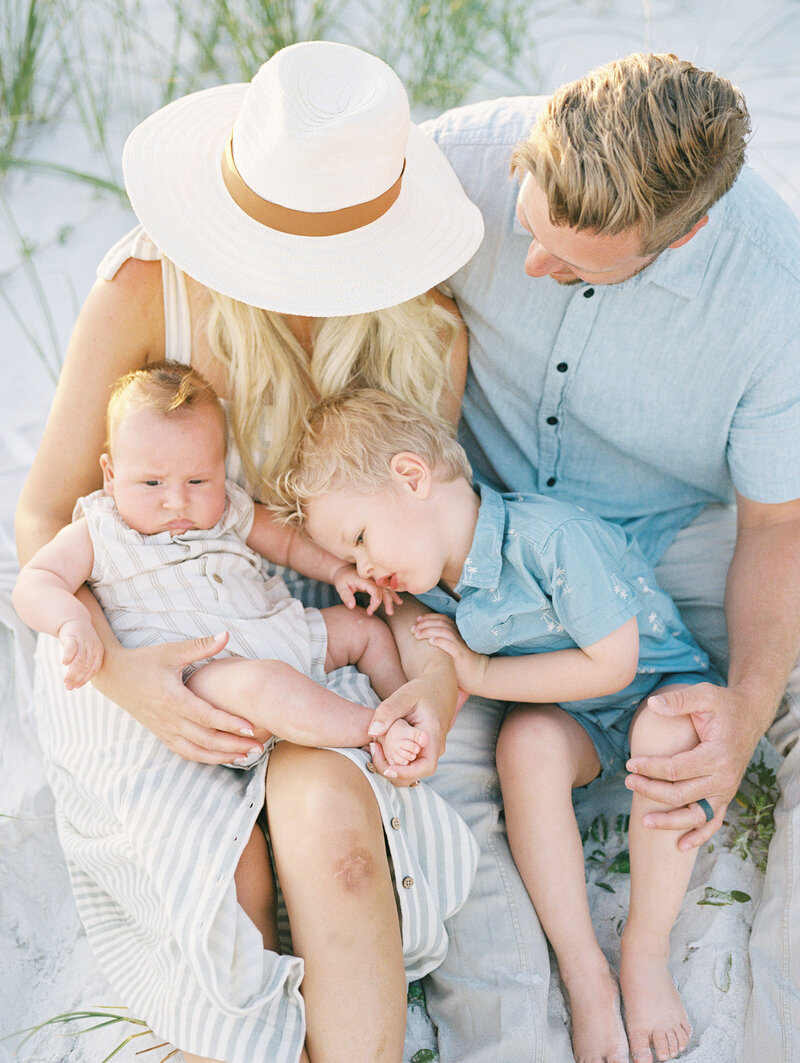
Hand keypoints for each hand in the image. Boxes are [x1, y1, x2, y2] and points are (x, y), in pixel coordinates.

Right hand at [59, 618, 103, 689]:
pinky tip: (64, 663)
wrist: (75, 621)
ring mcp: (83, 641)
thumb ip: (82, 666)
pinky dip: (68, 656)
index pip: (94, 669)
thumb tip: (74, 685)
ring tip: (65, 681)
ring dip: (72, 672)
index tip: (76, 686)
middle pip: (86, 666)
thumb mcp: (86, 652)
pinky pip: (71, 648)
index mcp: (98, 652)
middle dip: (77, 678)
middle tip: (68, 687)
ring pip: (79, 660)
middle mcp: (92, 647)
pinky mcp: (72, 636)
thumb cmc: (81, 642)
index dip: (85, 679)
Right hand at [93, 631, 264, 763]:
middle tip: (259, 748)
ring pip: (196, 751)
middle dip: (234, 745)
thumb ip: (201, 646)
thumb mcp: (172, 650)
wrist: (113, 675)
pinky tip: (223, 757)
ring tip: (247, 757)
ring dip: (222, 756)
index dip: (230, 724)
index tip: (252, 728)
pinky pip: (185, 752)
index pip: (207, 716)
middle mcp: (168, 719)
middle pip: (206, 739)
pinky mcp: (161, 735)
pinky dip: (205, 758)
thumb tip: (227, 634)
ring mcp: (164, 730)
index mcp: (172, 699)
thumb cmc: (145, 660)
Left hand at [332, 564, 401, 615]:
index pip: (374, 589)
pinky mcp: (377, 581)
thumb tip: (351, 606)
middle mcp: (372, 578)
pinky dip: (393, 595)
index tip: (370, 611)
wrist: (344, 569)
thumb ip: (346, 596)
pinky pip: (387, 588)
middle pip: (384, 589)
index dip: (375, 601)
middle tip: (389, 612)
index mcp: (364, 578)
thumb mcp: (340, 587)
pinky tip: (398, 602)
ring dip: (391, 600)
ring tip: (391, 611)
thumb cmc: (342, 579)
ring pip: (387, 589)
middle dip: (387, 601)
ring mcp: (376, 579)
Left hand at [367, 676, 449, 784]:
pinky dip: (393, 760)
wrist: (438, 688)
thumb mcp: (404, 695)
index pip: (425, 767)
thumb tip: (373, 732)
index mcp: (433, 737)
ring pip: (409, 772)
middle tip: (373, 748)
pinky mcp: (421, 751)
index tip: (386, 768)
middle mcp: (433, 749)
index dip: (405, 773)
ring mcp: (428, 752)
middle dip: (391, 770)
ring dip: (390, 766)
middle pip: (413, 774)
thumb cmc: (422, 690)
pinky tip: (380, 745)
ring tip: (375, 745)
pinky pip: (407, 764)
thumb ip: (388, 711)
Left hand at [411, 613, 487, 691]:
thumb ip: (442, 645)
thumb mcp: (451, 652)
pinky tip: (431, 641)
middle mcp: (459, 636)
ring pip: (445, 631)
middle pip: (441, 623)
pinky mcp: (462, 655)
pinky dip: (441, 641)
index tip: (417, 620)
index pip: (442, 619)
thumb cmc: (462, 666)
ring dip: (429, 631)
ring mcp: (461, 645)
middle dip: (425, 623)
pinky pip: (451, 645)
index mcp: (456, 633)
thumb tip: (424, 643)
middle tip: (413, 628)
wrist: (479, 676)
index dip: (429, 617)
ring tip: (417, 635)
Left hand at [625, 683, 761, 849]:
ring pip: (695, 815)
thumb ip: (678, 700)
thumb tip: (652, 704)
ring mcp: (726, 791)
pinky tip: (681, 846)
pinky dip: (699, 836)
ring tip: (643, 821)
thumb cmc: (723, 705)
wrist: (748, 716)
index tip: (629, 763)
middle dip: (650, 791)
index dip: (650, 768)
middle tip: (627, 782)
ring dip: (669, 822)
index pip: (676, 769)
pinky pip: (713, 822)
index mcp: (717, 755)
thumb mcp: (703, 694)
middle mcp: (724, 779)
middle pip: (680, 794)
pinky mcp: (725, 796)